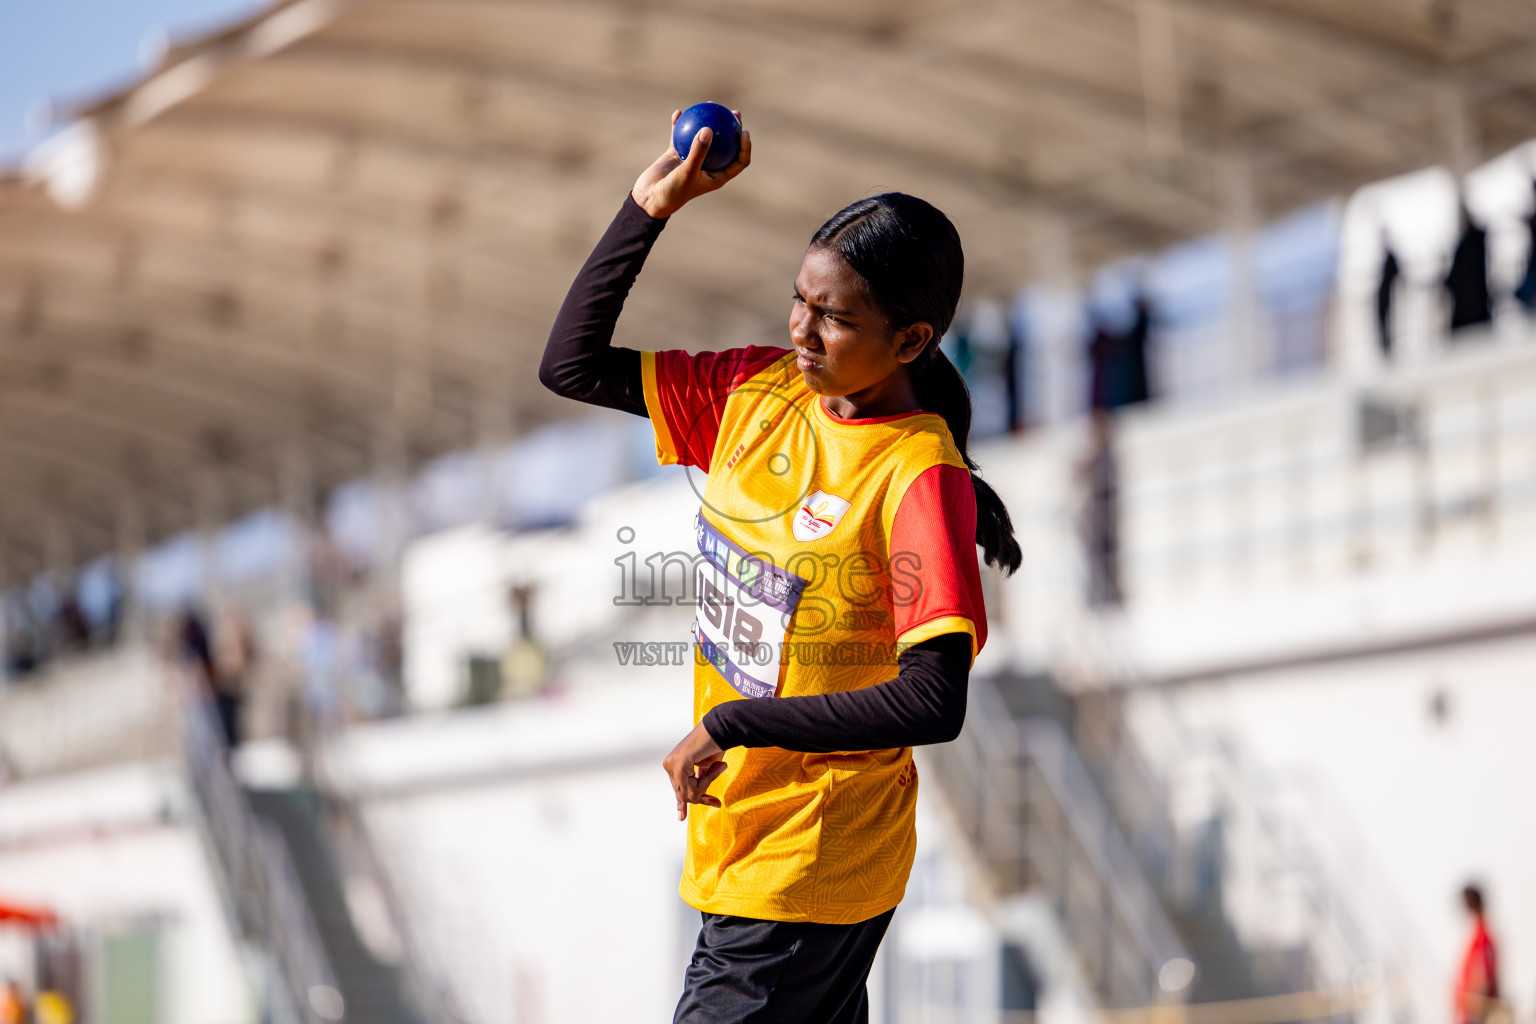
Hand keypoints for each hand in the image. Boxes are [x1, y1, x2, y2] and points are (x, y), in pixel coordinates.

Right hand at [631, 109, 750, 219]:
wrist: (650, 198)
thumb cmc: (673, 192)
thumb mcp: (687, 173)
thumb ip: (698, 152)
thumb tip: (708, 128)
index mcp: (717, 176)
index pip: (739, 161)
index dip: (745, 147)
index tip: (744, 132)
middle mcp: (708, 166)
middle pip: (726, 145)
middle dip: (732, 128)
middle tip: (733, 112)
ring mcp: (692, 158)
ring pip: (704, 136)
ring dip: (707, 120)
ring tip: (710, 104)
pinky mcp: (676, 154)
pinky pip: (680, 135)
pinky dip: (680, 124)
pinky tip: (679, 112)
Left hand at [662, 722, 726, 820]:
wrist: (721, 728)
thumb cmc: (715, 745)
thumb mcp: (706, 768)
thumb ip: (699, 780)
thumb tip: (694, 798)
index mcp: (673, 764)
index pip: (682, 790)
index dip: (698, 798)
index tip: (714, 804)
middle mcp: (669, 764)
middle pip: (683, 794)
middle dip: (701, 798)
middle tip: (716, 802)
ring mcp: (672, 764)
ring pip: (687, 793)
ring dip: (705, 787)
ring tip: (718, 769)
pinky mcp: (680, 763)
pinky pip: (689, 787)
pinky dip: (700, 788)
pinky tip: (693, 808)